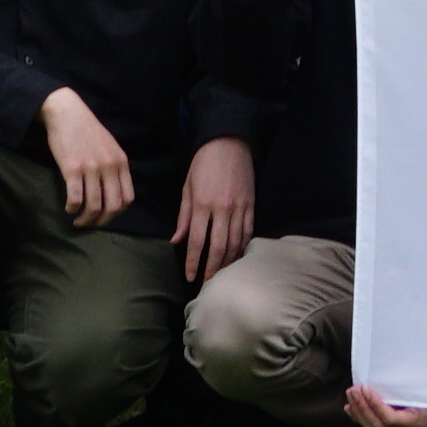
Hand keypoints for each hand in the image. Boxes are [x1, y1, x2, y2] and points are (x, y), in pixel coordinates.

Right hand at [39, 89, 136, 228]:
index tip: (105, 216)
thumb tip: (114, 191)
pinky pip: (75, 199)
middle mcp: (109, 166)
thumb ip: (115, 167)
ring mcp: (91, 168)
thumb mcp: (109, 146)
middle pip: (113, 207)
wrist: (67, 112)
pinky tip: (68, 208)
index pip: (128, 198)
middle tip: (91, 224)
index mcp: (121, 162)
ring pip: (93, 206)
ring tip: (77, 221)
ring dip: (85, 220)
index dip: (117, 213)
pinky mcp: (72, 169)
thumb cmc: (87, 130)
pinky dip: (72, 208)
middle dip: (102, 221)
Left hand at [175, 136, 256, 281]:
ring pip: (235, 243)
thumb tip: (176, 241)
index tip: (189, 277)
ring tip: (221, 275)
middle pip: (218, 247)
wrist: (229, 143)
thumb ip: (183, 216)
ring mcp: (239, 208)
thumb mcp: (187, 187)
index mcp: (202, 204)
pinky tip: (237, 258)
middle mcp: (222, 209)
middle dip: (212, 269)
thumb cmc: (203, 164)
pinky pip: (248, 232)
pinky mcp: (251, 205)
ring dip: (228, 262)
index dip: (193, 262)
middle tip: (206, 283)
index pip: (197, 241)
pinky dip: (243, 247)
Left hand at [347, 383, 426, 426]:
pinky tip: (350, 408)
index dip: (376, 404)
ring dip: (359, 410)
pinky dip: (359, 417)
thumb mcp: (425, 384)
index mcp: (420, 420)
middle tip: (354, 390)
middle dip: (363, 407)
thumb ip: (410, 383)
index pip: (391, 418)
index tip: (366, 388)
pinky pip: (372, 426)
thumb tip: (392, 368)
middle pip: (379, 425)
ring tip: (351, 394)